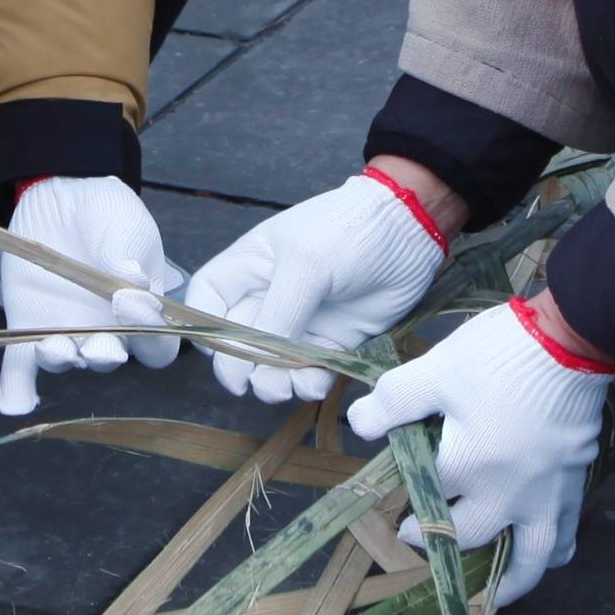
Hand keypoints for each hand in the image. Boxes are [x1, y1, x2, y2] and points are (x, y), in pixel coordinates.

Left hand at [0, 176, 185, 417]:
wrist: (64, 192)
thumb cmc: (109, 214)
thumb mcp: (126, 230)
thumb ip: (128, 260)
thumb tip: (133, 283)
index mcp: (141, 314)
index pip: (157, 346)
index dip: (151, 338)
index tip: (134, 307)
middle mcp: (105, 332)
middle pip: (110, 360)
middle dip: (104, 355)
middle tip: (99, 344)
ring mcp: (66, 333)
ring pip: (67, 361)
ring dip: (62, 359)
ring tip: (53, 347)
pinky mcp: (29, 326)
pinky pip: (22, 365)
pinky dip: (17, 388)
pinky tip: (13, 404)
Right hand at [183, 167, 451, 404]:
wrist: (410, 233)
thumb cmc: (349, 230)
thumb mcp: (306, 263)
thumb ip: (278, 312)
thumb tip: (257, 358)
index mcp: (248, 267)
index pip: (206, 303)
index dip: (205, 330)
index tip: (218, 352)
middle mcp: (267, 297)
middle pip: (233, 345)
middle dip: (241, 368)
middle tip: (255, 381)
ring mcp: (299, 322)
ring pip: (268, 367)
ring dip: (274, 383)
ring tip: (295, 382)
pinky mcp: (330, 342)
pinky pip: (306, 374)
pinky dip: (308, 384)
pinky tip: (319, 380)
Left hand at [340, 298, 612, 592]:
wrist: (572, 341)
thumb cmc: (500, 355)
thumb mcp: (437, 369)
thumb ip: (394, 400)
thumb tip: (359, 424)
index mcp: (467, 468)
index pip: (426, 494)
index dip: (405, 493)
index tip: (393, 492)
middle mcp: (507, 494)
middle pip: (469, 536)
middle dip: (438, 540)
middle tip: (416, 534)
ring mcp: (546, 495)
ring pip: (529, 559)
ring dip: (506, 581)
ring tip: (489, 595)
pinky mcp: (574, 484)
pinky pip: (566, 537)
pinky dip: (552, 554)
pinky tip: (544, 554)